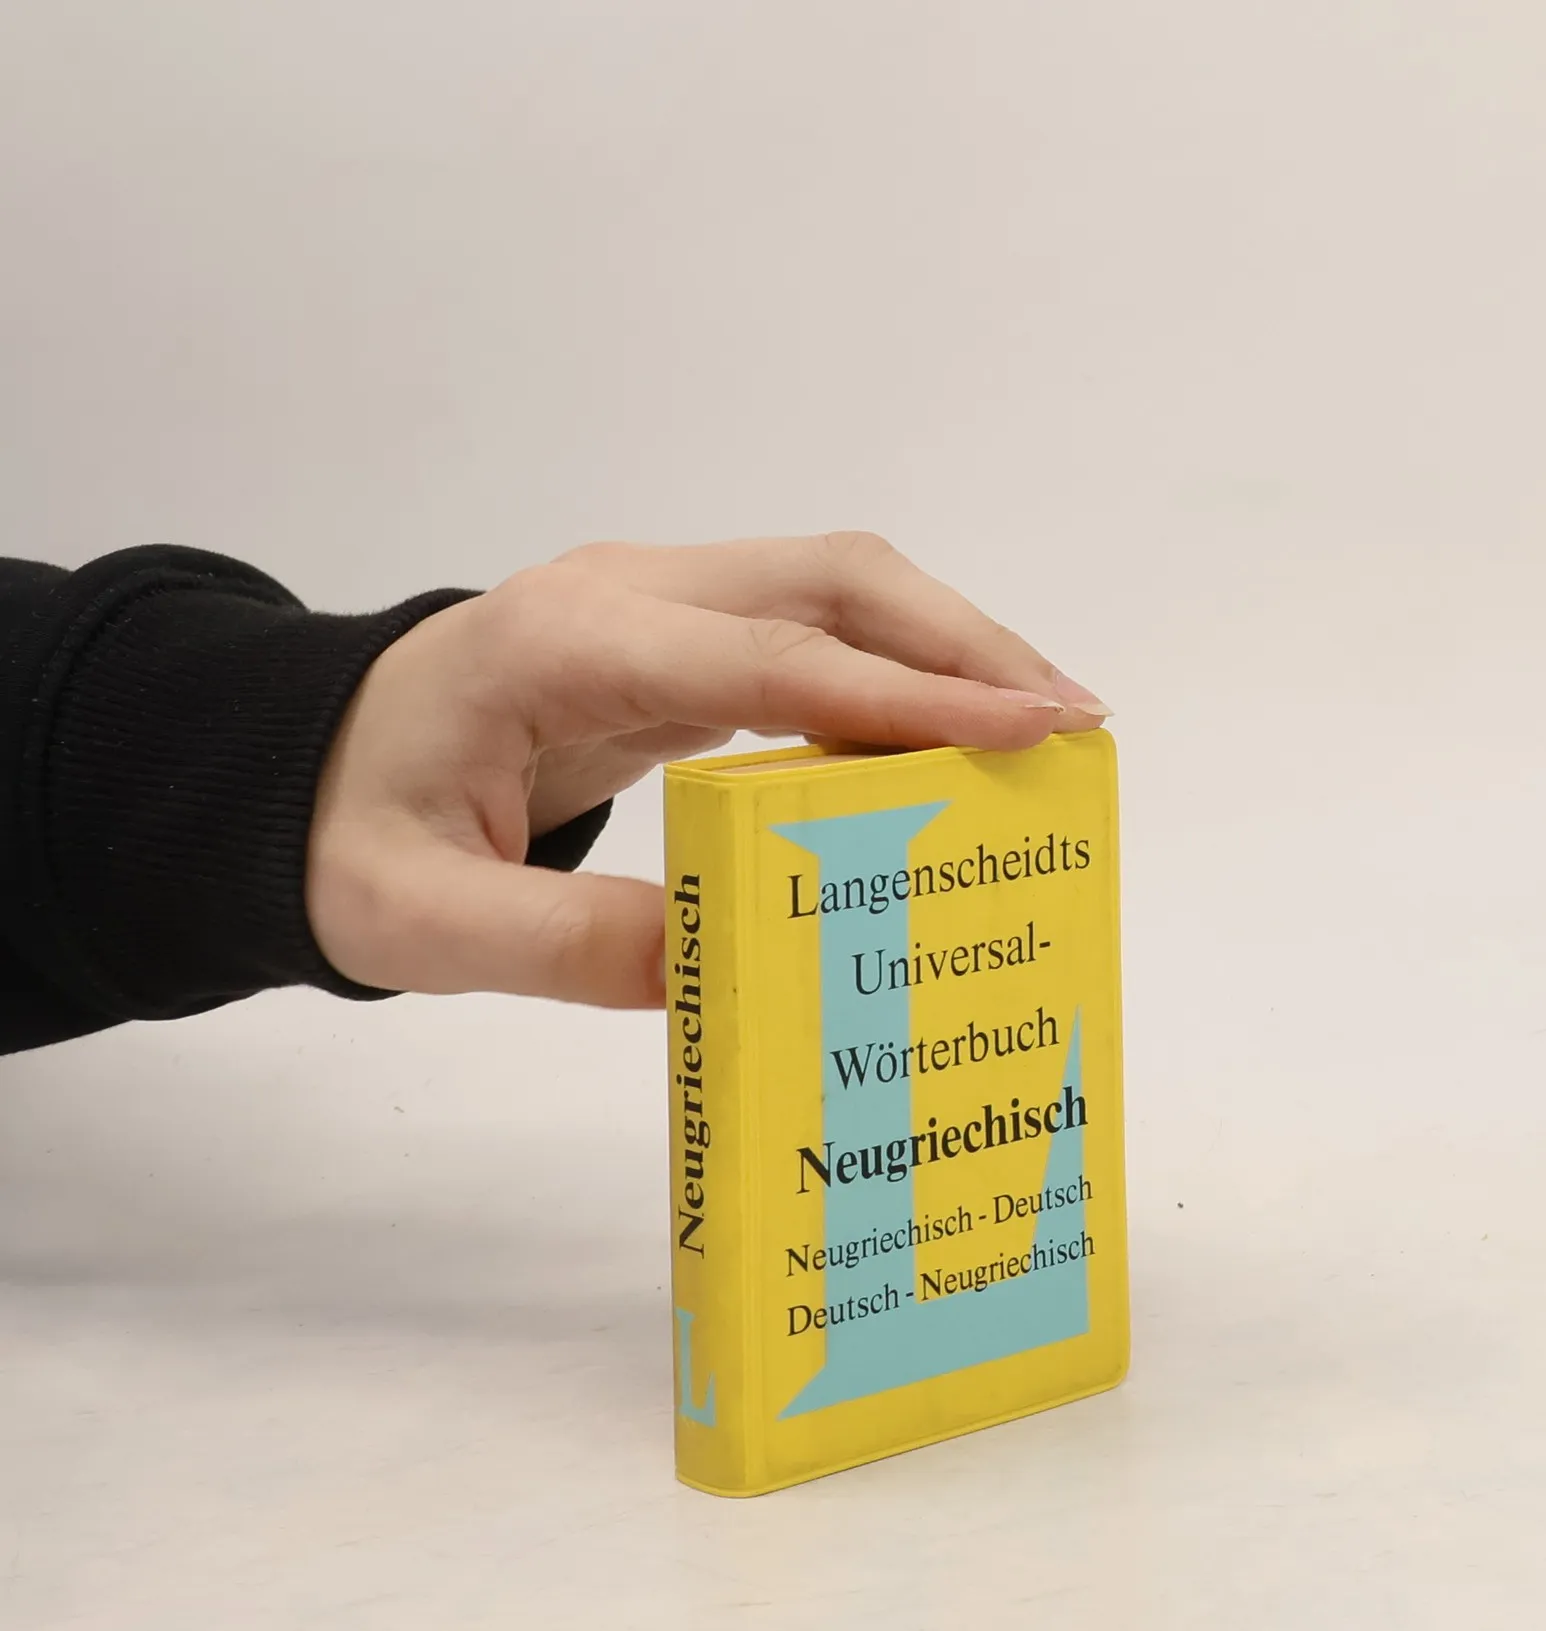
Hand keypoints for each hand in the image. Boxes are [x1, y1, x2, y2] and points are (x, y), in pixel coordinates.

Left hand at [307, 533, 1110, 1008]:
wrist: (293, 770)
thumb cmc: (342, 837)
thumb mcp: (420, 921)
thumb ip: (566, 942)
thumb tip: (730, 957)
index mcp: (562, 642)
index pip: (775, 654)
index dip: (910, 693)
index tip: (1032, 727)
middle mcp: (622, 593)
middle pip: (834, 578)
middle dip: (966, 644)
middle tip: (1074, 726)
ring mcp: (651, 601)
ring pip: (836, 589)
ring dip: (947, 647)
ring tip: (1043, 730)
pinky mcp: (672, 635)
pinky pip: (810, 632)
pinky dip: (896, 673)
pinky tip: (948, 742)